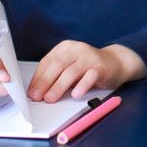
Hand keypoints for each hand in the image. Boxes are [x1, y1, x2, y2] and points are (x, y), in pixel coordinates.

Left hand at [27, 41, 143, 102]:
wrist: (116, 62)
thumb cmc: (88, 67)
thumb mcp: (70, 67)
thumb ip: (56, 76)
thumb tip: (38, 92)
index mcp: (65, 48)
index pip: (47, 62)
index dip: (37, 78)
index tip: (30, 92)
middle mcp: (77, 49)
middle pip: (57, 65)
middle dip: (45, 82)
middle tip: (37, 97)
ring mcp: (90, 57)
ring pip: (71, 72)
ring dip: (58, 87)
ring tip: (50, 99)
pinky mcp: (101, 67)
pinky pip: (90, 76)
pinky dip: (82, 86)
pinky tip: (75, 95)